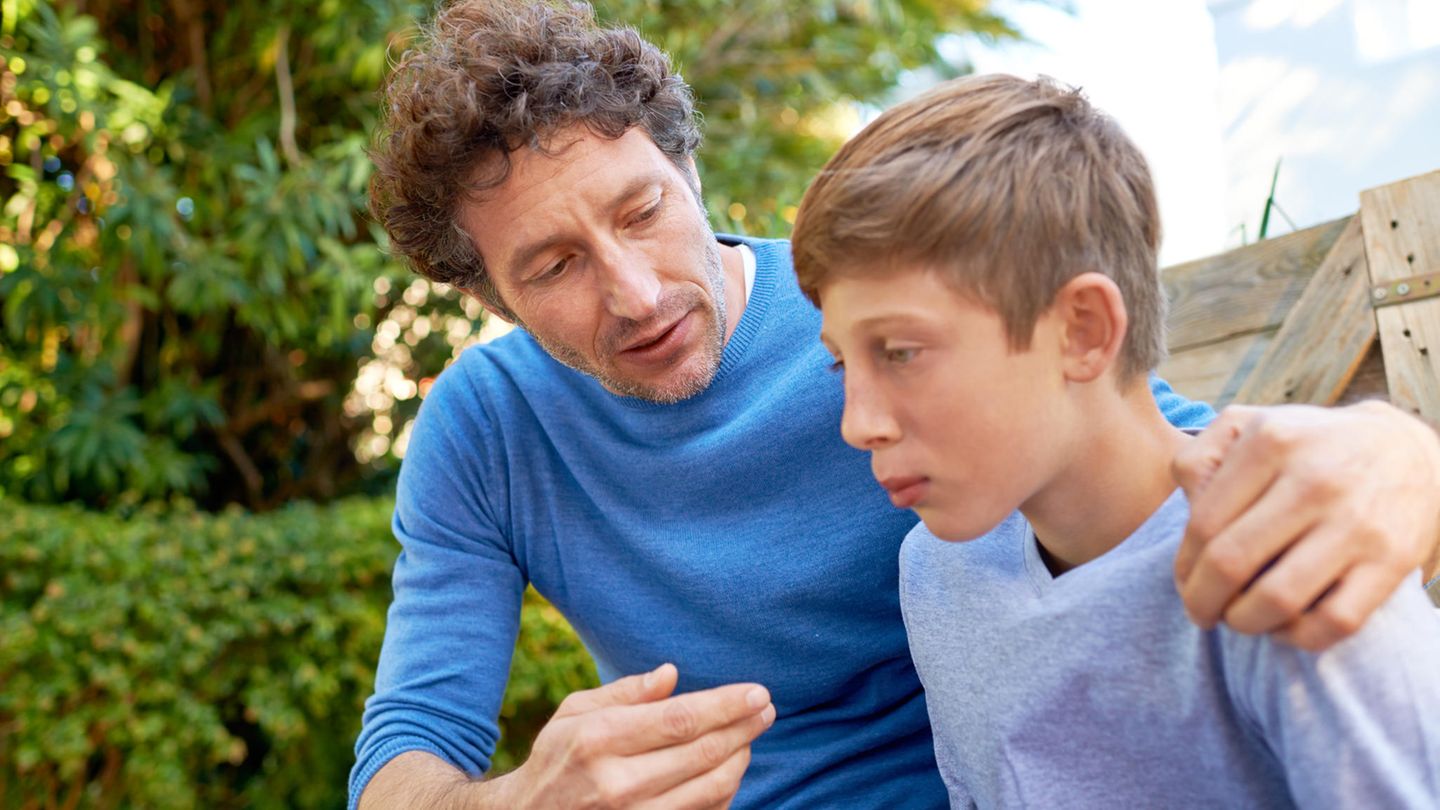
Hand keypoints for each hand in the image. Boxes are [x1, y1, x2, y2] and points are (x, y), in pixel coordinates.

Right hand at [490, 663, 773, 809]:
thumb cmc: (556, 760)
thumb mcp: (573, 714)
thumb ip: (623, 693)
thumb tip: (672, 674)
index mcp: (599, 739)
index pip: (679, 719)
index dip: (725, 706)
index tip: (757, 692)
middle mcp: (616, 783)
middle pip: (702, 754)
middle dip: (743, 728)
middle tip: (766, 710)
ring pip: (711, 789)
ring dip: (739, 760)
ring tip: (749, 738)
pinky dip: (724, 793)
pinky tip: (730, 771)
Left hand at [1172, 401, 1439, 650]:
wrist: (1406, 451)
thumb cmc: (1307, 448)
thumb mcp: (1250, 426)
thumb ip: (1201, 455)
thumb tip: (1186, 503)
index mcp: (1271, 443)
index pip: (1204, 524)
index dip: (1184, 565)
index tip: (1185, 581)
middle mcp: (1313, 481)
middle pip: (1231, 563)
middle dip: (1202, 600)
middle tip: (1201, 611)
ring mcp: (1355, 523)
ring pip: (1276, 599)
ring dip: (1244, 623)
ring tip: (1238, 619)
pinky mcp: (1391, 561)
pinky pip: (1333, 621)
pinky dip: (1298, 637)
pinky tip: (1285, 626)